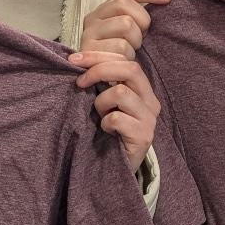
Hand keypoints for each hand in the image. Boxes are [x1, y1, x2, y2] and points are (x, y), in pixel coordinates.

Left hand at [66, 52, 162, 174]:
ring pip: (120, 93)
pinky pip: (117, 118)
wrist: (117, 169)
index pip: (125, 60)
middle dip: (98, 70)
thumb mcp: (105, 102)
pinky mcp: (144, 136)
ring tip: (100, 116)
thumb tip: (77, 60)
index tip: (73, 59)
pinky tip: (106, 131)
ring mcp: (150, 119)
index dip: (98, 56)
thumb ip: (101, 81)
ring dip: (101, 103)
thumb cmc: (107, 132)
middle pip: (130, 68)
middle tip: (80, 83)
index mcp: (142, 89)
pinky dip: (105, 123)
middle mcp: (151, 101)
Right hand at [77, 0, 170, 61]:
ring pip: (125, 25)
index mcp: (103, 11)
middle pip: (125, 5)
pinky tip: (122, 63)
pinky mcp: (89, 51)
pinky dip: (126, 57)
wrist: (97, 84)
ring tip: (127, 54)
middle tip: (137, 40)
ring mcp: (89, 34)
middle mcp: (93, 19)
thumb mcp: (128, 36)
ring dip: (133, 43)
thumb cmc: (119, 60)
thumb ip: (138, 17)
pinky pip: (120, 47)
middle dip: (139, 23)